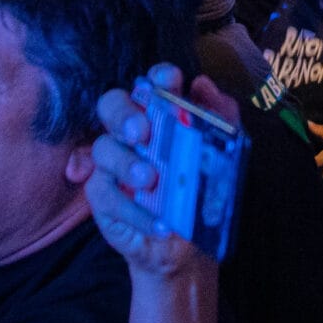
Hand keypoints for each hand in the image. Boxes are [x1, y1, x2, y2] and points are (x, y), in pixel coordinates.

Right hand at [84, 65, 234, 279]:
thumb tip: (202, 86)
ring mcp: (111, 163)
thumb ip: (218, 117)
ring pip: (104, 149)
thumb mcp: (219, 153)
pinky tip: (159, 221)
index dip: (157, 79)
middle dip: (124, 113)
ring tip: (151, 179)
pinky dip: (134, 211)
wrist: (186, 243)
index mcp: (157, 115)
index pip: (150, 85)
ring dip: (127, 163)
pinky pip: (107, 196)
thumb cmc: (198, 190)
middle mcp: (129, 132)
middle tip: (142, 132)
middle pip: (111, 105)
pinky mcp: (102, 197)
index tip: (171, 81)